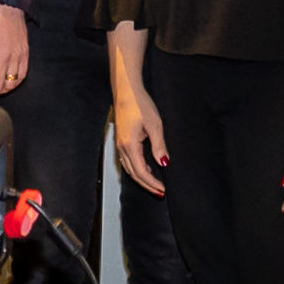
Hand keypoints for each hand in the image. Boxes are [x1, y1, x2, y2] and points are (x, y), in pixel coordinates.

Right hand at [112, 82, 167, 196]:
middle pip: (134, 174)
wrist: (126, 91)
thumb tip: (164, 162)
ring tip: (154, 184)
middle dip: (147, 185)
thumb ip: (159, 146)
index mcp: (129, 146)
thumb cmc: (139, 104)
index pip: (141, 172)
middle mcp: (121, 148)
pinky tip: (146, 167)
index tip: (163, 190)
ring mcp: (119, 144)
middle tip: (160, 192)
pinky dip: (136, 168)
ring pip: (129, 168)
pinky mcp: (120, 140)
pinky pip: (127, 161)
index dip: (152, 183)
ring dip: (141, 178)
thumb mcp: (155, 125)